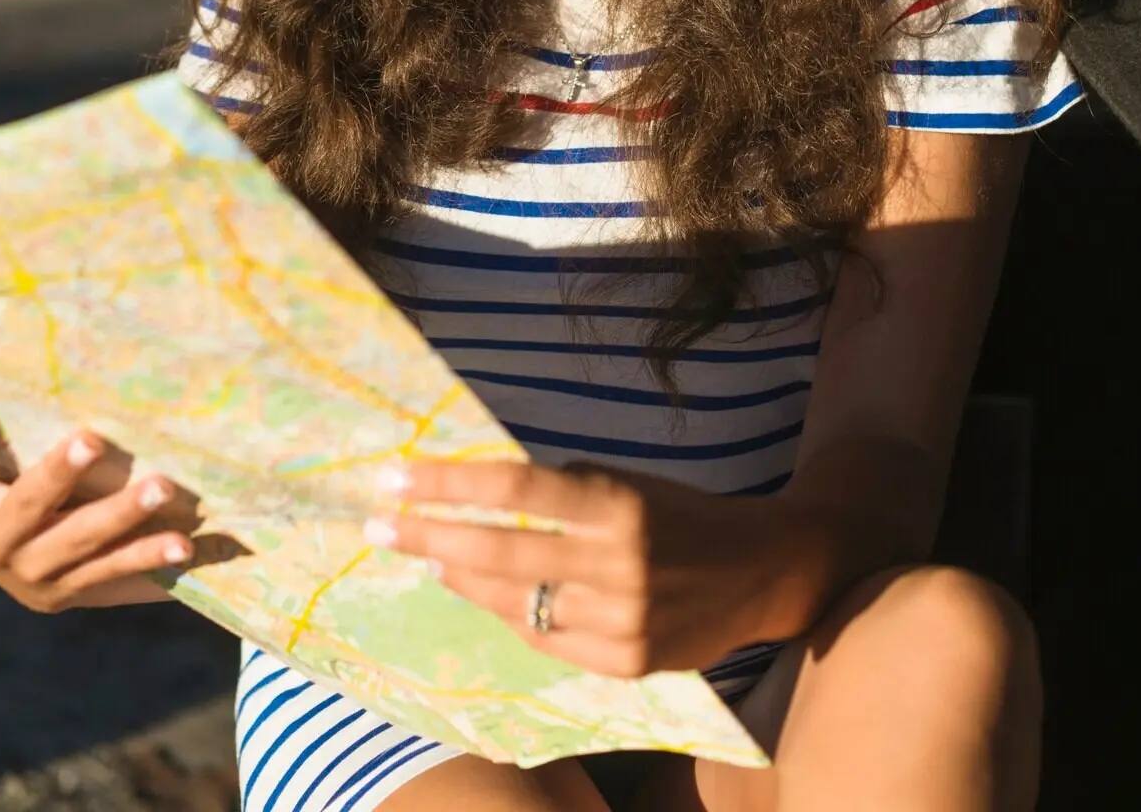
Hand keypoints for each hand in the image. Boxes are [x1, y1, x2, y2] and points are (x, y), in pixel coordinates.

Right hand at [0, 376, 192, 612]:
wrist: (31, 572)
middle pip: (26, 507)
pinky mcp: (77, 593)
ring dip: (124, 517)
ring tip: (164, 486)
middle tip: (91, 439)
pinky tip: (185, 543)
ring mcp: (36, 576)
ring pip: (82, 545)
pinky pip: (117, 575)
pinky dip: (151, 558)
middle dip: (57, 476)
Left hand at [364, 459, 803, 678]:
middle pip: (499, 550)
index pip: (514, 486)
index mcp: (616, 503)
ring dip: (460, 578)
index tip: (396, 475)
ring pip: (513, 604)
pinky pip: (545, 640)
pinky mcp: (625, 665)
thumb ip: (559, 491)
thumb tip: (475, 492)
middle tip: (378, 522)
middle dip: (429, 535)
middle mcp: (616, 564)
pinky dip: (510, 613)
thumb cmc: (679, 511)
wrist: (762, 572)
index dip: (449, 482)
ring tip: (427, 554)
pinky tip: (483, 592)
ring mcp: (620, 623)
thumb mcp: (623, 482)